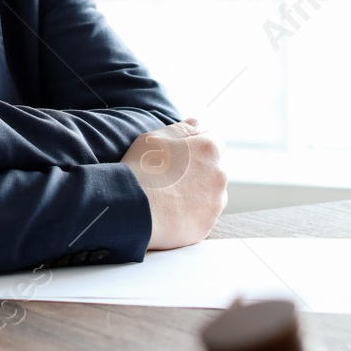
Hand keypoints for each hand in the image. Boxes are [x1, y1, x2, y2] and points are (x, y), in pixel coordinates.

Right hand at [120, 117, 227, 249]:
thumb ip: (180, 129)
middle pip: (214, 168)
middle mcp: (220, 175)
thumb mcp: (155, 138)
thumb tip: (196, 124)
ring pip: (212, 194)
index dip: (196, 143)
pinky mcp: (207, 226)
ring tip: (170, 196)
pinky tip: (171, 212)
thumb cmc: (140, 168)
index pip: (214, 138)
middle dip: (198, 169)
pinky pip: (203, 216)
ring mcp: (215, 203)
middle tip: (171, 176)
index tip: (180, 152)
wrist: (131, 207)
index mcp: (209, 149)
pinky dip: (192, 214)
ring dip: (198, 192)